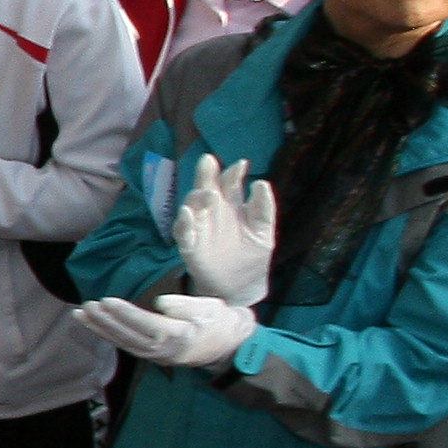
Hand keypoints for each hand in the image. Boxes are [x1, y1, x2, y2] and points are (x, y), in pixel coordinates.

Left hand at [76, 292, 260, 368]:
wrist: (230, 346)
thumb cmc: (219, 323)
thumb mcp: (209, 308)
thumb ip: (184, 305)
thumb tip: (160, 303)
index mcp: (177, 336)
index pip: (144, 324)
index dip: (124, 313)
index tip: (106, 300)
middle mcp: (162, 350)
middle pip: (127, 335)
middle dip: (104, 321)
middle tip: (87, 306)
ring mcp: (156, 355)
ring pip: (123, 342)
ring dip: (100, 329)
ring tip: (81, 315)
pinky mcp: (152, 355)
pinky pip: (126, 345)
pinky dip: (109, 335)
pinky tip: (96, 325)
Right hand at [171, 153, 278, 303]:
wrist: (243, 286)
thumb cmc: (252, 256)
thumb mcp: (264, 232)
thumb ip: (264, 209)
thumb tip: (260, 183)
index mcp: (232, 205)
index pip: (230, 183)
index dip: (233, 173)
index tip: (242, 165)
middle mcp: (213, 212)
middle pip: (207, 188)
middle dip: (206, 175)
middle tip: (208, 161)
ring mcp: (199, 227)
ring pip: (192, 206)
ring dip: (197, 198)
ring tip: (207, 194)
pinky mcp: (189, 245)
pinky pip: (183, 232)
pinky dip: (183, 222)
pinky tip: (188, 214)